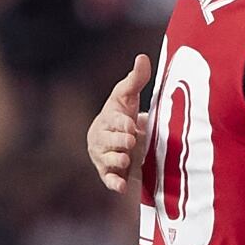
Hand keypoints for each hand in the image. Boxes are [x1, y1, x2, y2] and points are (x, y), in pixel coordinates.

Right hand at [86, 54, 150, 192]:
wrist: (125, 139)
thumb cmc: (125, 114)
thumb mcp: (129, 96)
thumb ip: (136, 78)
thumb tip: (142, 56)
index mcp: (106, 119)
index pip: (112, 121)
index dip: (121, 124)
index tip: (132, 125)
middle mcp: (102, 139)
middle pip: (107, 142)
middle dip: (119, 141)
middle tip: (130, 141)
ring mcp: (105, 158)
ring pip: (107, 161)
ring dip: (116, 161)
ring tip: (125, 159)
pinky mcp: (111, 173)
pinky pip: (109, 180)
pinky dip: (114, 184)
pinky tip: (122, 188)